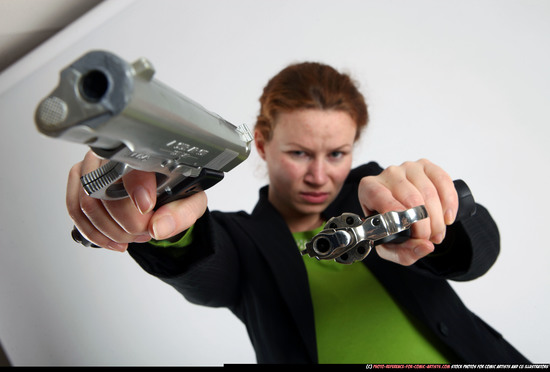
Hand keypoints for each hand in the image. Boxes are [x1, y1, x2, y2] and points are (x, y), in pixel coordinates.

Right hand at [66, 151, 207, 251]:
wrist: (163, 196)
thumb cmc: (176, 192)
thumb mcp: (191, 202)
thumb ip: (181, 213)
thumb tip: (159, 227)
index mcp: (147, 152)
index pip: (132, 164)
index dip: (137, 187)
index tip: (147, 207)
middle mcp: (114, 154)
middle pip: (106, 189)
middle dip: (127, 222)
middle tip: (145, 231)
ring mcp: (92, 166)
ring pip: (87, 203)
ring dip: (111, 230)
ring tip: (133, 235)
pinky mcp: (79, 182)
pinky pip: (76, 211)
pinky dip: (95, 233)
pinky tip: (114, 241)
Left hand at [358, 159, 457, 265]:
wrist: (399, 211)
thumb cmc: (389, 225)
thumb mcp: (389, 245)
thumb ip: (403, 252)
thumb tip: (425, 246)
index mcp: (370, 189)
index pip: (386, 202)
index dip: (405, 222)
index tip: (417, 237)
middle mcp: (388, 174)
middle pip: (412, 199)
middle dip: (426, 225)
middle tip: (430, 238)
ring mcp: (408, 167)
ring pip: (429, 192)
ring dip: (438, 217)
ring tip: (437, 232)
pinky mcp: (426, 166)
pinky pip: (443, 180)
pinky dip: (449, 202)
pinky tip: (447, 217)